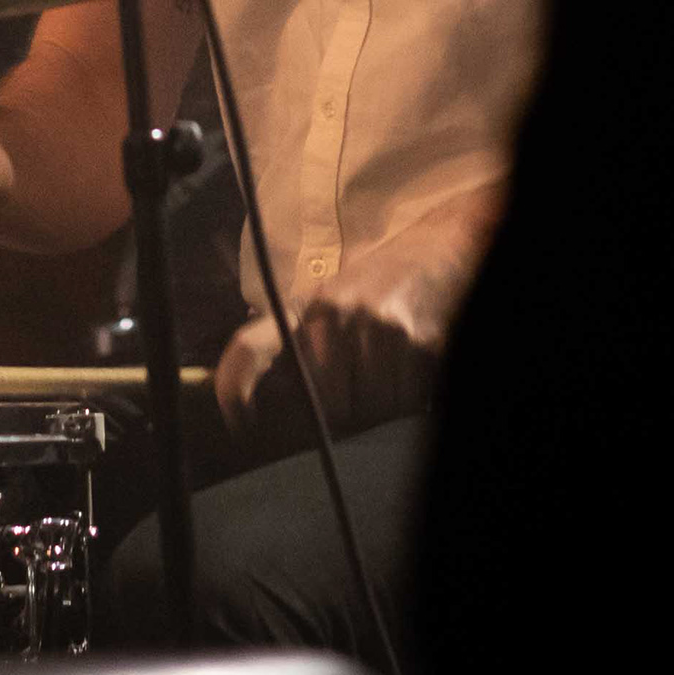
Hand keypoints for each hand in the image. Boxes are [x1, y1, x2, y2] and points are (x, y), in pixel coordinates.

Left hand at [213, 206, 490, 434]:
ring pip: (370, 408)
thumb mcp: (331, 302)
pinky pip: (406, 399)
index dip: (232, 390)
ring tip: (393, 376)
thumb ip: (304, 344)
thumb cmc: (381, 284)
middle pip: (327, 405)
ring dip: (383, 409)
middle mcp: (335, 316)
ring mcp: (378, 328)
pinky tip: (414, 373)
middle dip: (346, 413)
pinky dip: (411, 399)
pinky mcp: (419, 342)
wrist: (441, 248)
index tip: (237, 426)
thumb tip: (279, 401)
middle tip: (364, 394)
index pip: (248, 349)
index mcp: (307, 310)